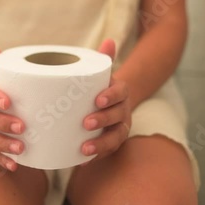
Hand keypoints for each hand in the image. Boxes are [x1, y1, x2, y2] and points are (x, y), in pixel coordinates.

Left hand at [81, 39, 131, 160]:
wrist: (111, 102)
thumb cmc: (99, 87)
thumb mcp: (101, 73)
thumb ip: (103, 60)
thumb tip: (108, 41)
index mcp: (120, 92)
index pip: (121, 92)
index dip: (111, 96)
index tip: (98, 99)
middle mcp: (123, 111)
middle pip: (118, 117)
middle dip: (103, 120)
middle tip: (85, 123)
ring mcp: (119, 128)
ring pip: (115, 138)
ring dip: (101, 144)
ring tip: (84, 149)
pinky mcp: (111, 142)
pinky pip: (107, 152)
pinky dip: (96, 157)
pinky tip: (81, 162)